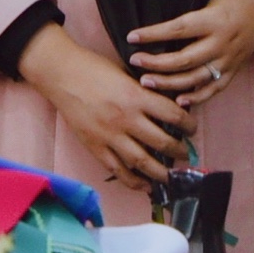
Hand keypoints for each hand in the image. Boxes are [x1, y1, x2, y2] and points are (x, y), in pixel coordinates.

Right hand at [18, 29, 190, 186]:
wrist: (61, 74)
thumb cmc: (94, 68)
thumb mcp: (126, 74)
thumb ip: (144, 92)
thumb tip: (166, 108)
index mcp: (136, 96)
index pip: (173, 115)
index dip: (188, 124)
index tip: (192, 129)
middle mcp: (126, 119)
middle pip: (162, 142)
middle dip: (179, 151)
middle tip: (186, 155)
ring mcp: (110, 136)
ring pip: (142, 161)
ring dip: (161, 172)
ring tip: (171, 176)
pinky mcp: (95, 146)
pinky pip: (117, 169)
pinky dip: (133, 181)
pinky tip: (144, 184)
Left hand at [127, 0, 253, 99]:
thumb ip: (191, 15)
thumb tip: (158, 28)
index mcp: (214, 20)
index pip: (178, 29)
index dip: (153, 34)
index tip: (132, 37)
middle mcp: (221, 42)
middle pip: (184, 59)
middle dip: (156, 64)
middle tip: (135, 62)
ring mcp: (229, 59)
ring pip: (195, 78)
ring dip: (169, 83)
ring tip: (147, 82)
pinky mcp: (234, 70)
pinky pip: (213, 89)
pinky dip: (196, 97)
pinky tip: (178, 101)